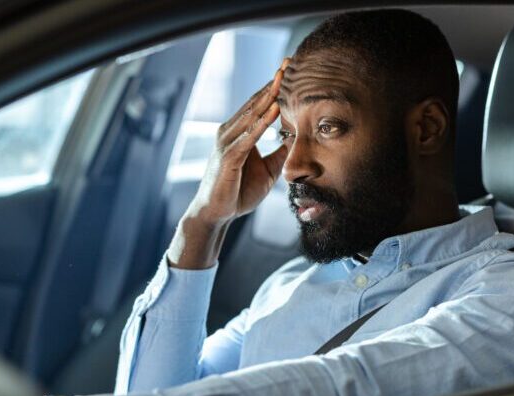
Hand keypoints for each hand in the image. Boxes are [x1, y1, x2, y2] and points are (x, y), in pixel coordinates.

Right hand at [168, 59, 289, 268]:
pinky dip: (262, 122)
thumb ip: (280, 152)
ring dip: (269, 96)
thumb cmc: (238, 192)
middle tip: (290, 63)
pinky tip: (276, 110)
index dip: (274, 88)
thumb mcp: (268, 170)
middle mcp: (229, 132)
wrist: (215, 213)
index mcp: (238, 133)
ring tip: (285, 79)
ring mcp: (226, 142)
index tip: (291, 71)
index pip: (258, 105)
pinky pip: (248, 136)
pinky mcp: (228, 157)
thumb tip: (298, 138)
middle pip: (255, 103)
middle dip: (273, 83)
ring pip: (251, 114)